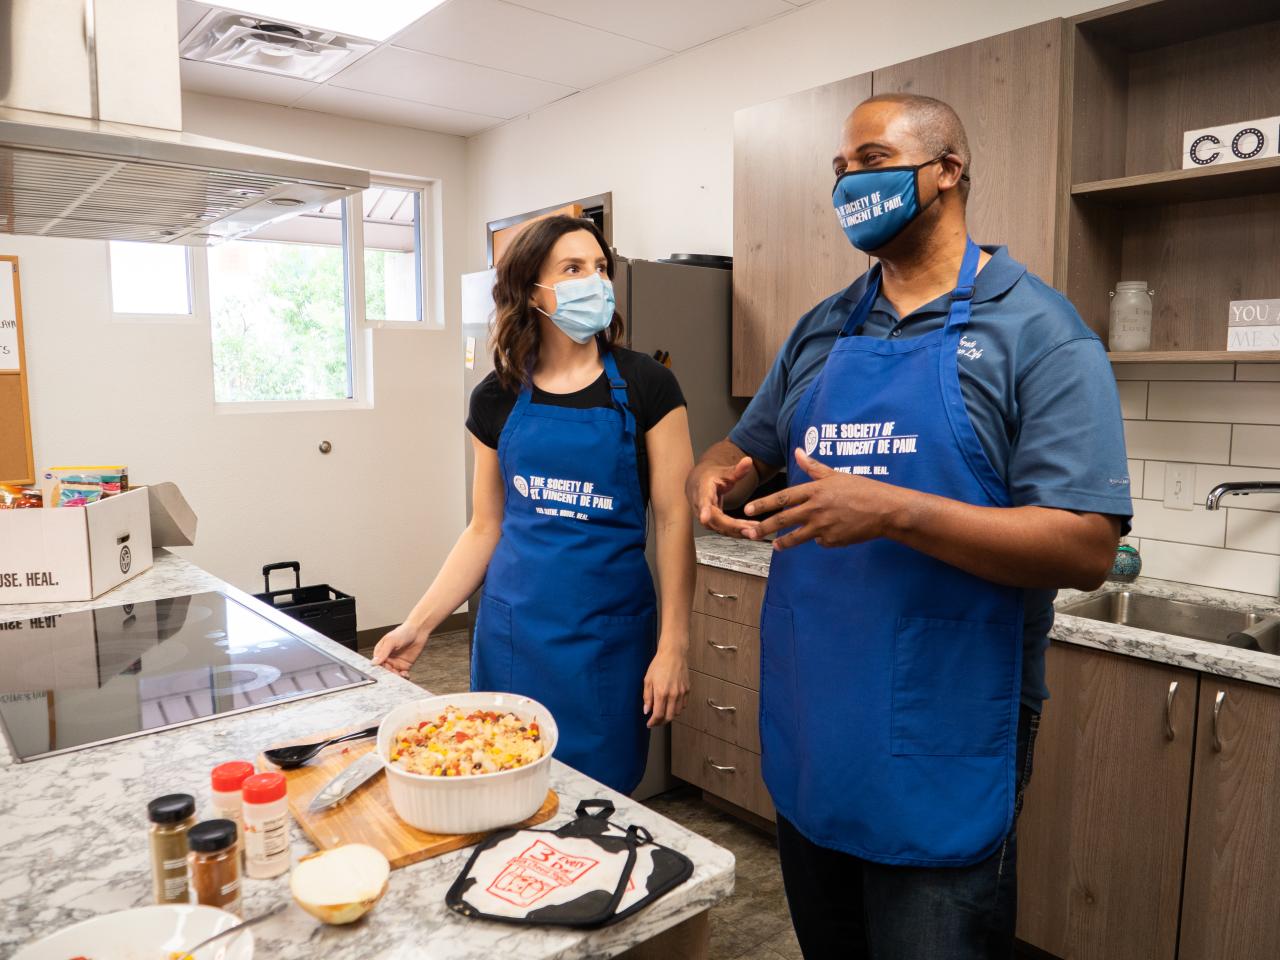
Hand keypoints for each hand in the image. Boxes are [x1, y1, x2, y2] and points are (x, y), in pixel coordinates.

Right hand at [371, 621, 427, 677]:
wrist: (418, 631)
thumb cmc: (403, 632)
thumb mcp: (391, 641)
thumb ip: (383, 652)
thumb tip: (374, 662)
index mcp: (380, 652)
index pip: (377, 664)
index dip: (379, 670)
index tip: (381, 674)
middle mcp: (387, 659)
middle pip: (384, 671)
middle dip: (387, 675)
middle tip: (391, 678)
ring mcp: (396, 663)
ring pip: (393, 674)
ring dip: (395, 677)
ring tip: (399, 676)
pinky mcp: (405, 666)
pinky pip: (402, 674)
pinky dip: (403, 677)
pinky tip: (405, 675)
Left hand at [643, 644, 689, 727]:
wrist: (673, 654)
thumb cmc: (659, 664)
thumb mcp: (648, 680)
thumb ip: (647, 697)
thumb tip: (646, 710)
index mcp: (661, 692)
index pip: (658, 715)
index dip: (653, 722)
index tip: (649, 724)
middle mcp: (673, 695)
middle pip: (669, 717)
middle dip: (661, 722)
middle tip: (655, 722)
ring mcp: (682, 693)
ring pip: (677, 712)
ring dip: (669, 716)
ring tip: (663, 713)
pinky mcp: (687, 689)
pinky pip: (683, 705)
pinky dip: (677, 708)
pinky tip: (671, 705)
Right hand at [686, 456, 762, 538]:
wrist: (698, 484)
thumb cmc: (710, 477)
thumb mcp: (724, 471)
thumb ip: (737, 469)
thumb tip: (749, 460)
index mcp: (702, 491)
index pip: (702, 501)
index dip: (703, 510)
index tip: (704, 518)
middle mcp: (701, 507)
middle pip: (715, 520)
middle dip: (733, 527)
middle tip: (750, 530)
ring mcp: (706, 517)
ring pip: (721, 528)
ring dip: (738, 532)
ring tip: (755, 532)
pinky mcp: (713, 523)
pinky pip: (725, 530)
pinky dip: (738, 532)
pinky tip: (752, 531)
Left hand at [744, 449, 909, 550]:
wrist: (885, 510)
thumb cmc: (862, 489)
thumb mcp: (836, 475)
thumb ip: (813, 467)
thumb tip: (798, 451)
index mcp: (816, 490)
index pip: (783, 497)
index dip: (764, 504)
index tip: (748, 509)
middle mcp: (816, 509)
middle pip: (784, 519)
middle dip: (764, 526)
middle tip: (749, 532)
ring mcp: (824, 526)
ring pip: (797, 537)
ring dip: (784, 542)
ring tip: (775, 545)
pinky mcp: (833, 540)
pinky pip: (820, 542)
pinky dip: (820, 539)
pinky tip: (829, 534)